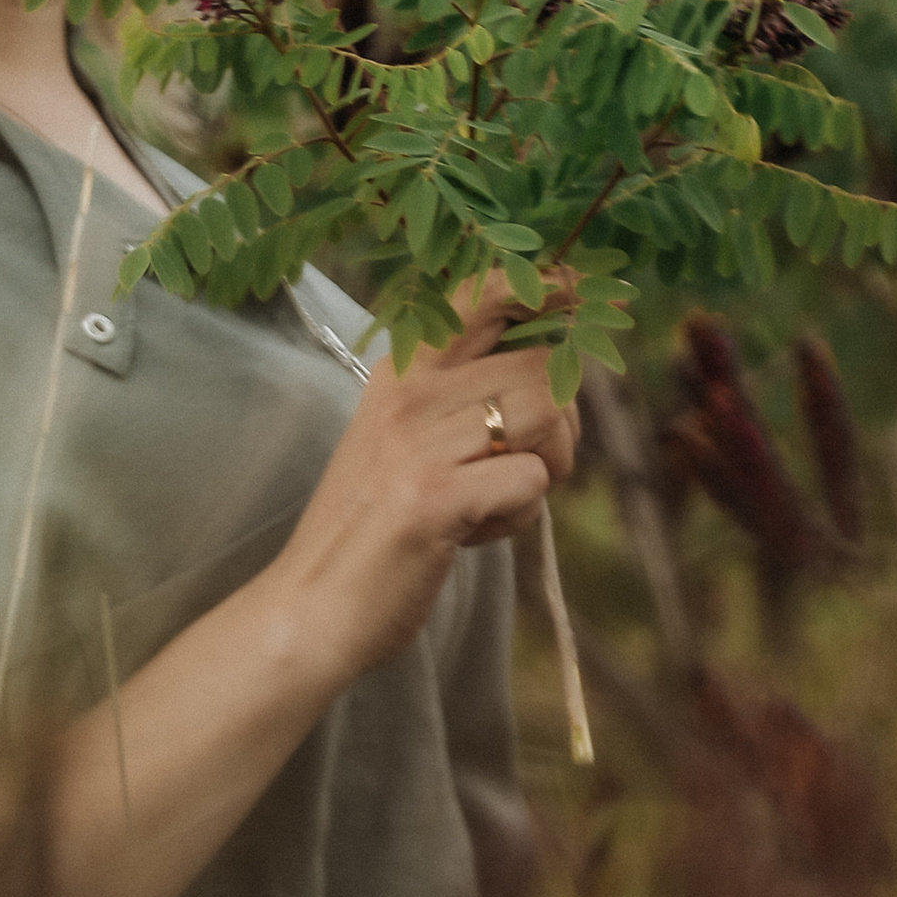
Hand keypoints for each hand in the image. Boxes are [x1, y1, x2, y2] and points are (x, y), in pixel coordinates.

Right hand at [269, 278, 579, 685]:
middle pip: (542, 364)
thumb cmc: (372, 529)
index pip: (483, 292)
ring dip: (545, 469)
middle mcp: (409, 392)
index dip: (550, 287)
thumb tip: (556, 369)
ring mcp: (419, 443)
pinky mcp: (434, 497)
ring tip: (494, 504)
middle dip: (564, 422)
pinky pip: (531, 482)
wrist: (310, 609)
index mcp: (401, 370)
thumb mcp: (405, 440)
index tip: (586, 295)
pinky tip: (472, 535)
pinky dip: (520, 517)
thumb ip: (462, 397)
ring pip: (547, 415)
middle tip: (530, 467)